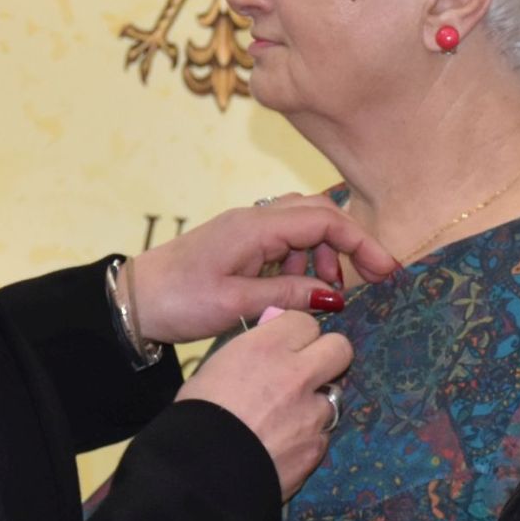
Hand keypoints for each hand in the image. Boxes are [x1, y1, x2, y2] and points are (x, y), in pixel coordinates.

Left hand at [125, 197, 400, 343]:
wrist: (133, 300)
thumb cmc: (179, 300)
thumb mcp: (237, 304)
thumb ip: (288, 296)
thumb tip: (334, 295)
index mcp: (255, 226)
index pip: (324, 219)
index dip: (361, 242)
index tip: (386, 270)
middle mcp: (254, 218)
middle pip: (318, 216)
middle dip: (346, 246)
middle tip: (363, 284)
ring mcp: (246, 228)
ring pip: (302, 228)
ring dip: (321, 258)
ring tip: (321, 295)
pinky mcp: (240, 243)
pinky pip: (283, 243)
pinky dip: (299, 264)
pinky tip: (294, 293)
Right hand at [177, 309, 352, 500]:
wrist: (201, 473)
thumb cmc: (195, 415)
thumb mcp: (214, 369)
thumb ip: (249, 354)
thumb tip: (267, 350)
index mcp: (267, 347)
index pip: (306, 321)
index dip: (296, 335)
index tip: (286, 346)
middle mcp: (298, 374)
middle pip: (340, 348)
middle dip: (327, 356)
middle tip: (308, 371)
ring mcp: (313, 413)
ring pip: (334, 396)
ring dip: (315, 404)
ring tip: (289, 419)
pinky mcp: (317, 447)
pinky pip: (322, 434)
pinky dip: (308, 438)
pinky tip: (285, 447)